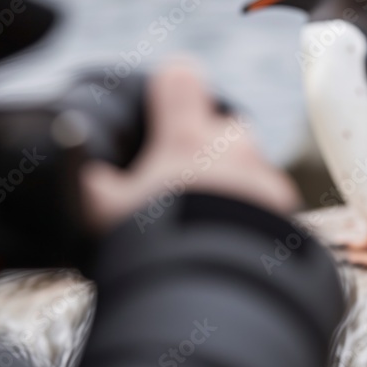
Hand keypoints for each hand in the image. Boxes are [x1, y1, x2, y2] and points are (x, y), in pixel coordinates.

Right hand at [80, 58, 300, 233]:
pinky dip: (253, 211)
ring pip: (250, 163)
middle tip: (184, 178)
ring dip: (234, 180)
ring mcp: (263, 178)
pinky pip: (268, 199)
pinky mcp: (284, 212)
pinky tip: (232, 236)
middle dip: (209, 144)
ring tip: (208, 216)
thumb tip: (82, 171)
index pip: (181, 79)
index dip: (170, 87)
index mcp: (186, 140)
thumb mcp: (104, 216)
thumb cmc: (155, 244)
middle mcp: (232, 150)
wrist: (217, 287)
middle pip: (225, 125)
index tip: (160, 105)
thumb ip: (90, 184)